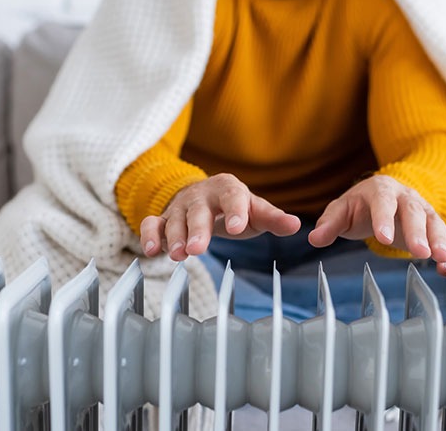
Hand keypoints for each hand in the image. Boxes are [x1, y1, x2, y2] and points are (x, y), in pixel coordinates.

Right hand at [140, 173, 300, 261]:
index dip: (235, 212)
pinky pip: (152, 223)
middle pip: (199, 210)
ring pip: (175, 219)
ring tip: (178, 255)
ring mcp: (180, 206)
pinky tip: (152, 250)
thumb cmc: (234, 207)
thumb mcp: (255, 211)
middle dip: (197, 230)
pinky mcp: (163, 217)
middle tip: (197, 249)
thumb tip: (295, 226)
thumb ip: (273, 219)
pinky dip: (150, 234)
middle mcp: (202, 195)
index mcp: (228, 189)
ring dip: (174, 237)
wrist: (204, 196)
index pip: (233, 197)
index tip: (238, 228)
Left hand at [308, 175, 445, 275]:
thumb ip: (329, 224)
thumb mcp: (341, 211)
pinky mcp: (434, 225)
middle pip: (415, 213)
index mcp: (381, 190)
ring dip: (441, 243)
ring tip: (444, 262)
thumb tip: (314, 238)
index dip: (384, 219)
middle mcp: (407, 197)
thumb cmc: (360, 205)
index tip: (384, 239)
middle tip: (422, 253)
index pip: (383, 203)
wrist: (382, 196)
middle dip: (419, 233)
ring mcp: (423, 210)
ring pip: (435, 224)